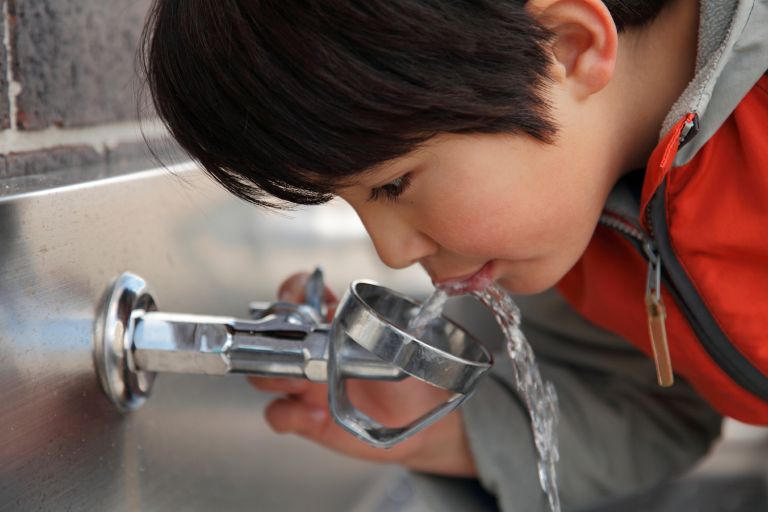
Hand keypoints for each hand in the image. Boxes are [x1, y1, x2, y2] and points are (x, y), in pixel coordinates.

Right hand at [248, 271, 477, 476]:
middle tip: (292, 347)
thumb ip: (384, 329)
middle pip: (269, 334)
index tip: (297, 297)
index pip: (300, 295)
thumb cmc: (413, 378)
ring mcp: (306, 384)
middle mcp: (313, 350)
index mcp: (334, 323)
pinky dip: (290, 415)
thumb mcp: (404, 345)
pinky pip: (278, 414)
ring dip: (272, 376)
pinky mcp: (305, 417)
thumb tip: (368, 315)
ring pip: (263, 374)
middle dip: (269, 337)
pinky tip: (315, 416)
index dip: (292, 291)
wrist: (421, 426)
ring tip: (300, 383)